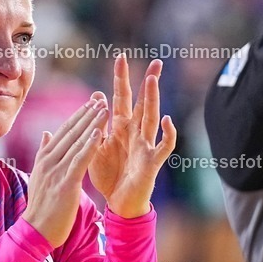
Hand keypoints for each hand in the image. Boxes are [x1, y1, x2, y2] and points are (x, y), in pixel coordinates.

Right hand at [22, 99, 108, 247]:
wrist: (36, 230)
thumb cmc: (41, 207)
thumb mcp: (40, 176)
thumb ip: (44, 153)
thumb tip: (46, 134)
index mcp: (44, 159)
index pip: (63, 132)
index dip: (77, 116)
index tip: (90, 103)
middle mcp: (49, 161)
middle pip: (71, 133)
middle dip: (86, 115)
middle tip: (100, 99)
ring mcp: (56, 171)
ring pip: (77, 143)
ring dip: (91, 125)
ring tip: (104, 109)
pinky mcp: (66, 183)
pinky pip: (79, 161)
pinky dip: (89, 146)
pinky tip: (98, 134)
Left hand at [89, 57, 176, 217]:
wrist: (119, 204)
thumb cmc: (109, 176)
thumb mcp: (96, 148)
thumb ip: (96, 125)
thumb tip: (95, 96)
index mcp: (120, 129)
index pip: (121, 99)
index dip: (121, 80)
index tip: (120, 57)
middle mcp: (135, 133)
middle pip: (142, 103)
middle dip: (148, 82)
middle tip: (156, 60)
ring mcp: (145, 146)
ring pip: (151, 118)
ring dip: (153, 99)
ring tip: (153, 81)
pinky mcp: (152, 162)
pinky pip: (163, 145)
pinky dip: (167, 133)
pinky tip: (167, 120)